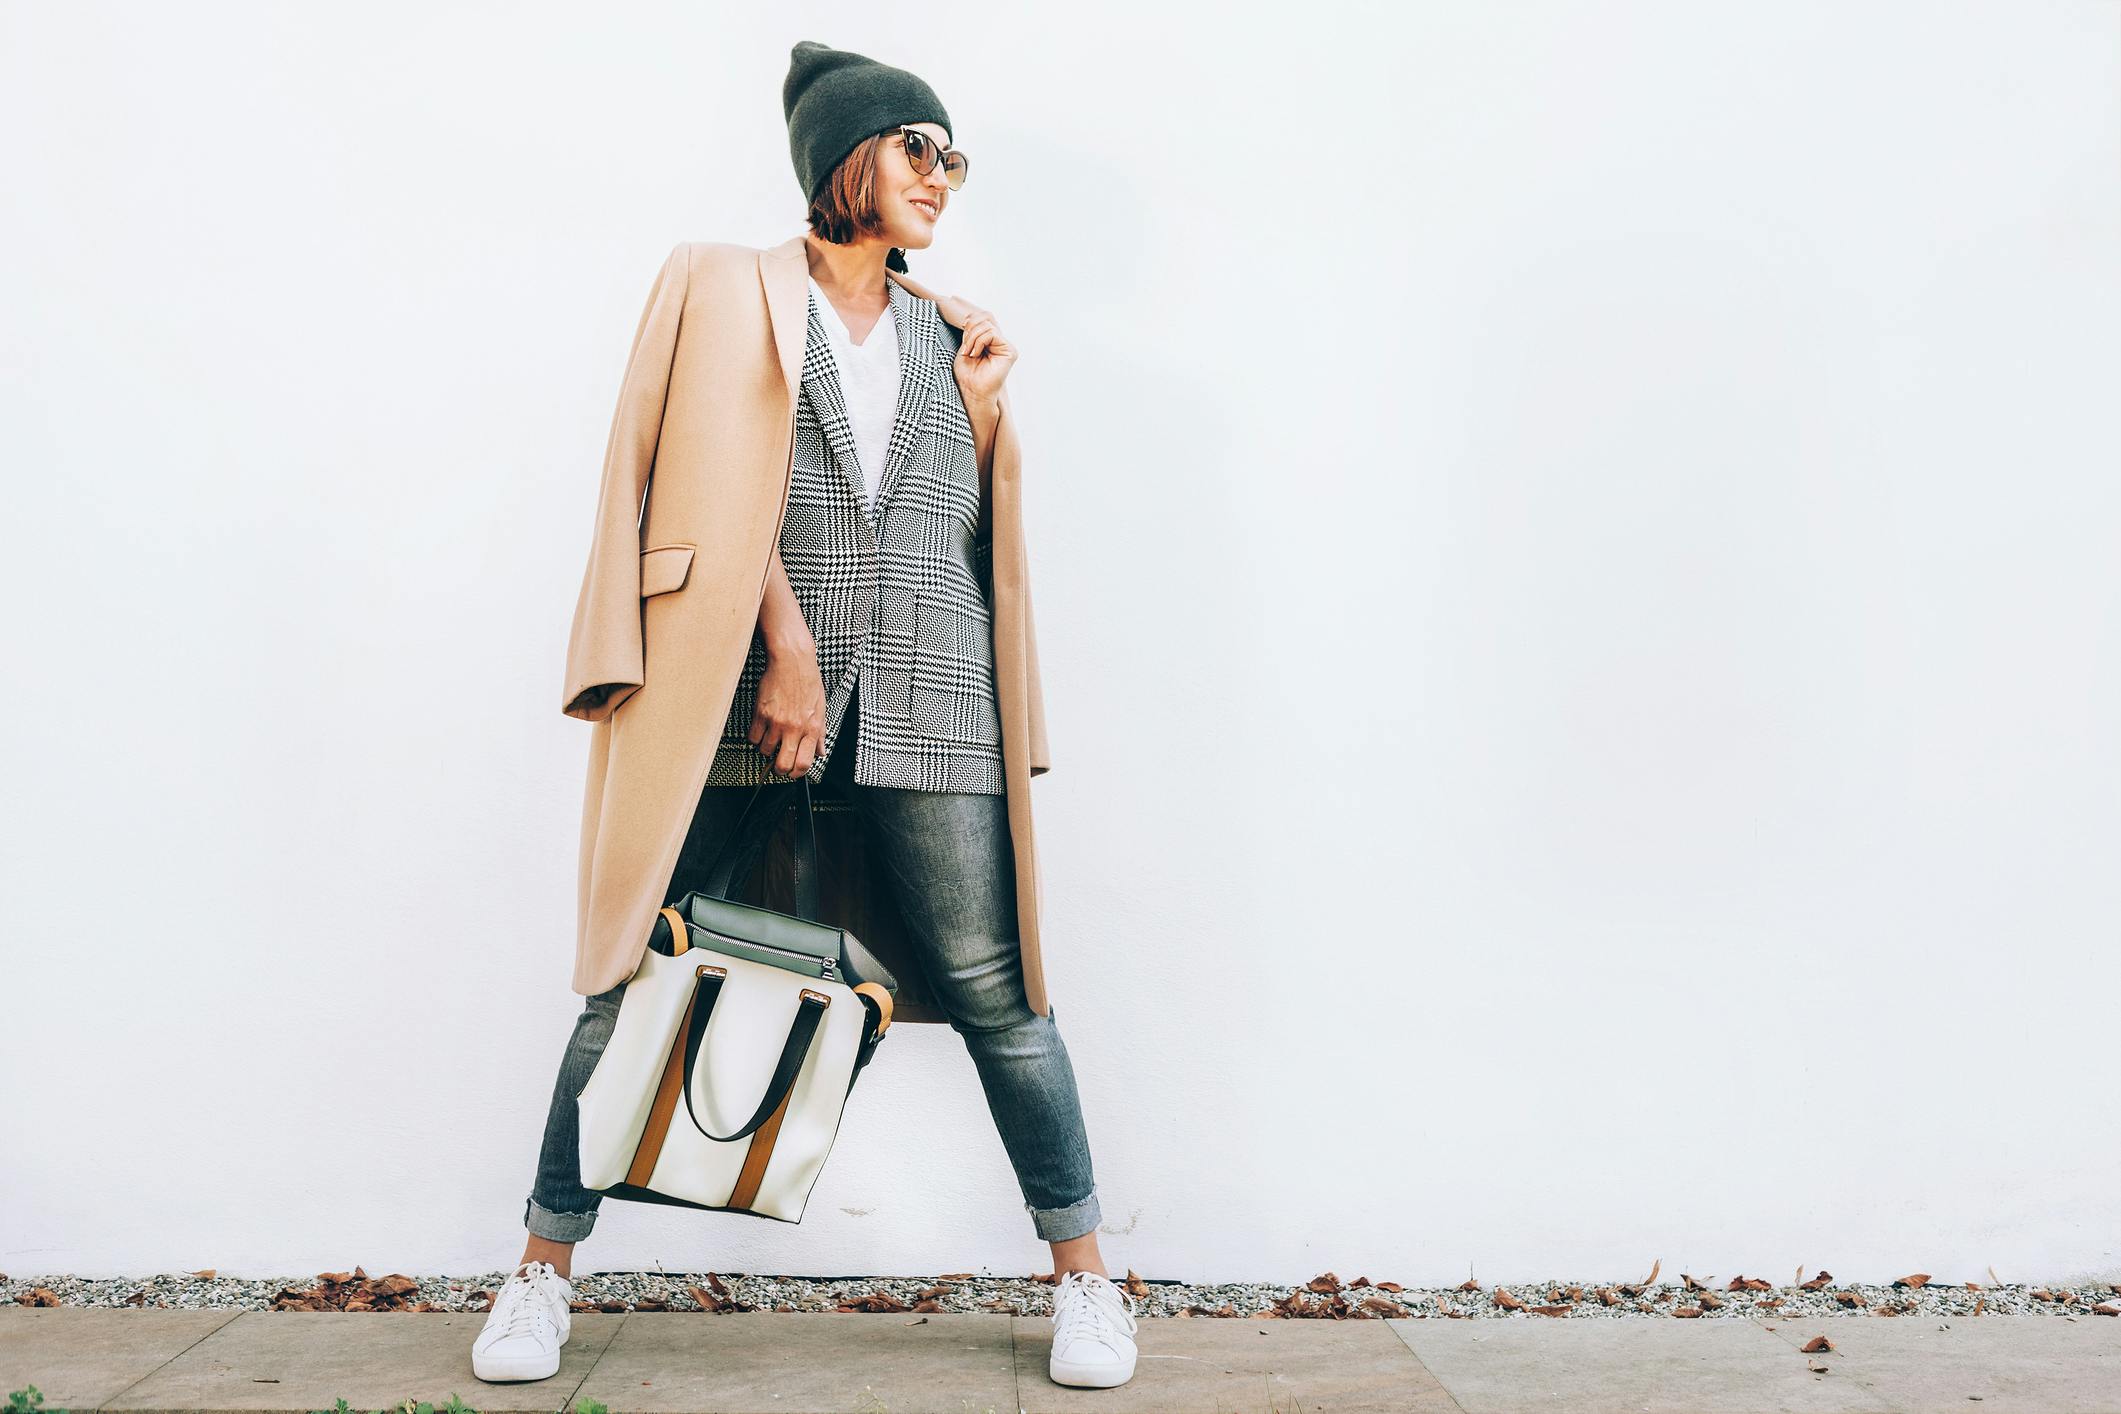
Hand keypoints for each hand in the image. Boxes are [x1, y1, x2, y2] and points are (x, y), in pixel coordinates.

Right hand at [749, 642, 826, 778]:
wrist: (792, 660)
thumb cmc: (808, 680)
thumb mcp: (821, 708)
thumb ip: (820, 733)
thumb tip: (820, 752)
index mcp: (812, 728)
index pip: (804, 764)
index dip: (797, 774)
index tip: (793, 771)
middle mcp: (794, 728)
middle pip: (782, 765)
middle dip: (779, 769)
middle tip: (778, 763)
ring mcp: (776, 722)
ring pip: (765, 751)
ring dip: (767, 748)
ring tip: (772, 737)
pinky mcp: (761, 714)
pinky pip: (753, 737)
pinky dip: (756, 737)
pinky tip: (762, 729)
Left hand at [935, 293, 1016, 409]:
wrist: (971, 392)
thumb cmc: (966, 374)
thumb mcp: (965, 345)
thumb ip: (970, 330)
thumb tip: (968, 313)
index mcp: (991, 339)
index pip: (982, 316)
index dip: (969, 316)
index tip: (957, 322)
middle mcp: (1001, 341)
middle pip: (985, 316)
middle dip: (970, 327)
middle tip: (964, 346)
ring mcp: (1007, 346)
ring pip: (987, 324)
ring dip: (972, 337)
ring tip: (969, 353)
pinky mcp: (1010, 351)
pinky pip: (992, 333)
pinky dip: (979, 342)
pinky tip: (975, 354)